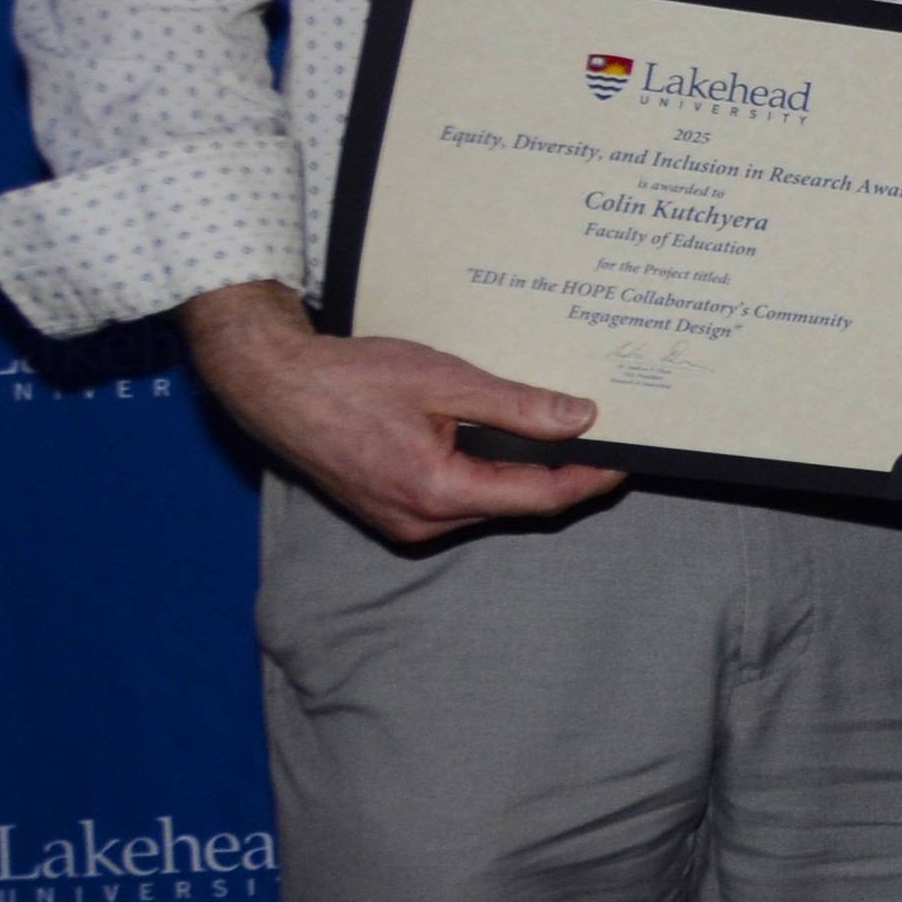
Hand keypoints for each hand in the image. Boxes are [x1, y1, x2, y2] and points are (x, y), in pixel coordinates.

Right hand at [181, 279, 621, 544]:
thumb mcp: (445, 380)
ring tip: (563, 435)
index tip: (626, 459)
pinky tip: (505, 444)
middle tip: (604, 438)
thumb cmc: (351, 378)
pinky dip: (487, 476)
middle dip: (563, 475)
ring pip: (488, 505)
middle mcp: (420, 522)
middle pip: (518, 506)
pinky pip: (458, 501)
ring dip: (524, 475)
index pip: (540, 497)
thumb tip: (582, 418)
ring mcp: (402, 523)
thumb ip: (517, 405)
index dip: (590, 478)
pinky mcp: (391, 513)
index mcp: (436, 492)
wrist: (276, 387)